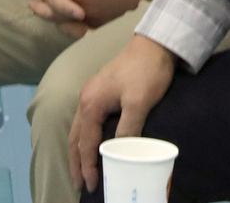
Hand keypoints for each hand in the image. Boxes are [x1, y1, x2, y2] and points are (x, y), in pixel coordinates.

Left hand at [29, 0, 144, 32]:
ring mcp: (96, 16)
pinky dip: (71, 24)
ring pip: (66, 22)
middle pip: (54, 9)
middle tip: (29, 2)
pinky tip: (69, 21)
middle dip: (40, 4)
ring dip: (53, 17)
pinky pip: (82, 26)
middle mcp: (85, 7)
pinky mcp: (106, 20)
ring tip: (46, 15)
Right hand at [69, 34, 176, 193]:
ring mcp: (92, 94)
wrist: (154, 43)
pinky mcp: (101, 91)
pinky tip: (91, 142)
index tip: (92, 186)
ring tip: (81, 170)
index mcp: (91, 104)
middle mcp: (86, 99)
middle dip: (76, 164)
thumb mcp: (139, 102)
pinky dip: (85, 137)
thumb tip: (119, 152)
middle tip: (79, 185)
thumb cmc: (147, 71)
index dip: (88, 167)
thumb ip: (128, 128)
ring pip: (79, 129)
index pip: (86, 144)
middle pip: (75, 139)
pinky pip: (87, 120)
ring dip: (79, 151)